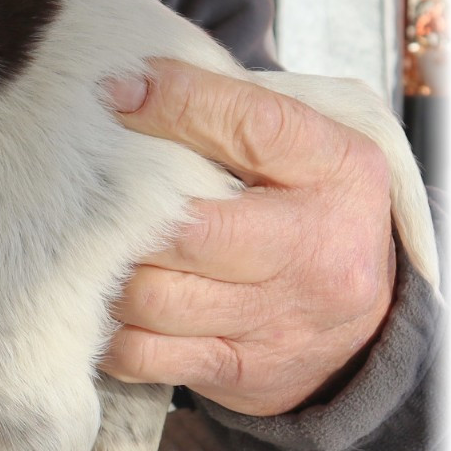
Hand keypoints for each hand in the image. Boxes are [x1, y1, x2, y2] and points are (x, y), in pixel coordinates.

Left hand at [101, 59, 396, 415]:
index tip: (116, 91)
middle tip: (84, 197)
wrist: (365, 324)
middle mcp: (315, 247)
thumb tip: (130, 80)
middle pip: (189, 229)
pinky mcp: (243, 371)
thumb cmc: (307, 210)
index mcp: (337, 170)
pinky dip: (107, 332)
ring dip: (106, 275)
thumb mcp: (303, 149)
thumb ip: (235, 111)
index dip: (177, 104)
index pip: (253, 125)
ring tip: (86, 251)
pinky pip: (146, 355)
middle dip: (127, 215)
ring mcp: (280, 319)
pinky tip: (100, 307)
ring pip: (155, 298)